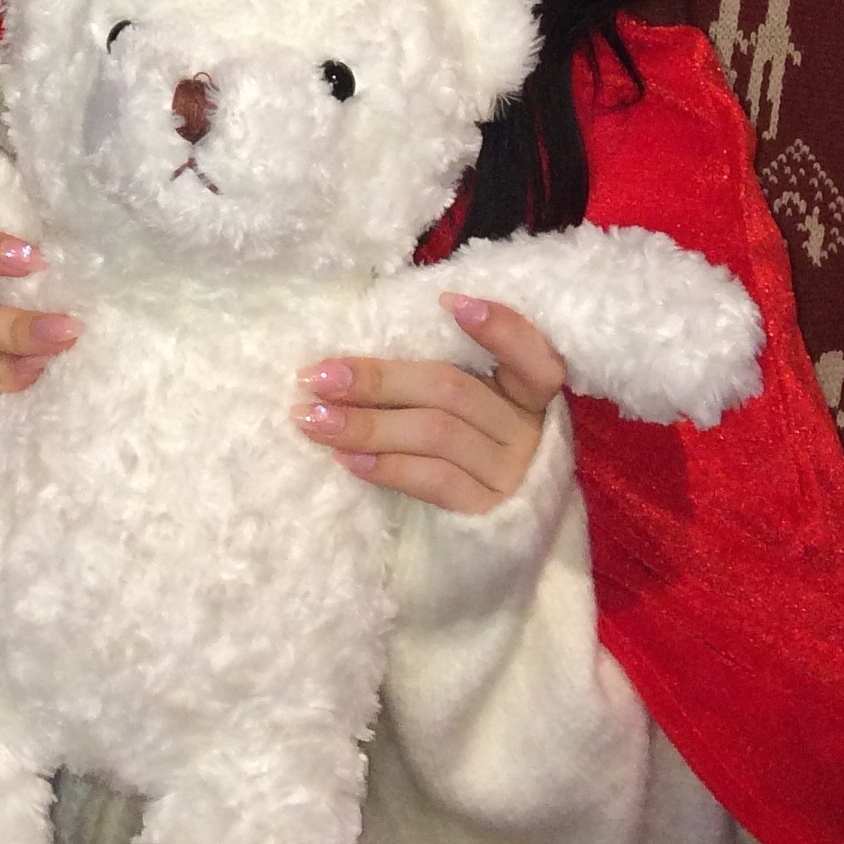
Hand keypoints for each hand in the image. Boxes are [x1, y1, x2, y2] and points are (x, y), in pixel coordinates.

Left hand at [293, 295, 564, 512]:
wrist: (496, 542)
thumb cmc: (470, 455)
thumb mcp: (473, 409)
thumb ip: (441, 376)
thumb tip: (356, 351)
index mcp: (526, 392)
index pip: (531, 355)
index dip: (499, 328)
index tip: (449, 301)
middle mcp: (524, 430)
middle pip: (449, 389)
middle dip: (376, 380)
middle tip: (316, 377)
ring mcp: (510, 474)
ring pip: (434, 433)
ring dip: (365, 425)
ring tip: (312, 420)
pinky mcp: (488, 515)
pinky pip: (433, 481)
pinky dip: (387, 467)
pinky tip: (347, 460)